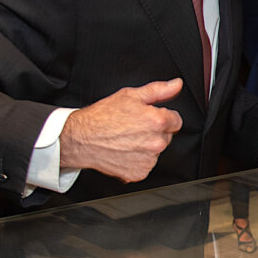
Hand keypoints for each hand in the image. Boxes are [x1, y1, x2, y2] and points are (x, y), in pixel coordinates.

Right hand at [59, 78, 183, 182]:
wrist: (81, 138)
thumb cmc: (103, 117)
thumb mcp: (131, 95)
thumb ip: (159, 90)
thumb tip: (176, 85)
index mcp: (157, 122)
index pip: (176, 121)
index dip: (162, 117)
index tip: (148, 118)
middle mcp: (156, 142)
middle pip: (167, 136)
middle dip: (154, 131)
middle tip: (133, 127)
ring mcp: (148, 160)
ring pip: (156, 151)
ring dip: (146, 146)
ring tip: (126, 139)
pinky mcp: (139, 173)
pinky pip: (146, 165)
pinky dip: (137, 160)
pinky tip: (124, 151)